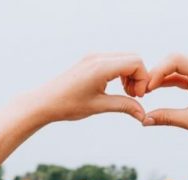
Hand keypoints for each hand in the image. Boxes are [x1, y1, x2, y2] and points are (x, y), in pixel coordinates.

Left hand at [32, 53, 148, 123]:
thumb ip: (124, 106)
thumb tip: (143, 114)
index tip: (137, 97)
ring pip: (124, 59)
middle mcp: (98, 57)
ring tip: (125, 94)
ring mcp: (93, 57)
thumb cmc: (67, 105)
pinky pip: (114, 62)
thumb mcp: (99, 106)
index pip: (136, 63)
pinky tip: (116, 89)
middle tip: (133, 96)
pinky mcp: (90, 61)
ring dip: (130, 76)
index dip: (143, 80)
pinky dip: (121, 74)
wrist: (44, 102)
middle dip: (138, 77)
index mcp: (101, 67)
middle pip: (133, 59)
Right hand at [144, 54, 187, 157]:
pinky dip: (169, 82)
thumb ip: (167, 117)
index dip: (157, 71)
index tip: (146, 88)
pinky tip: (155, 90)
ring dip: (161, 77)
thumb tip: (144, 120)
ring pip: (177, 67)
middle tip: (142, 89)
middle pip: (175, 60)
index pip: (176, 60)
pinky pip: (183, 76)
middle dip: (157, 72)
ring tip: (146, 91)